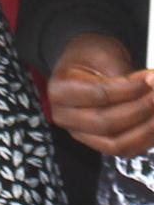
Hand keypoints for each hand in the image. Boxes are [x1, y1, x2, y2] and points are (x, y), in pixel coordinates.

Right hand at [49, 32, 153, 155]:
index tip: (152, 79)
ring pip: (117, 143)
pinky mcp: (98, 143)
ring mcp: (80, 133)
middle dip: (141, 109)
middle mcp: (65, 116)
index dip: (131, 89)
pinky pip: (126, 149)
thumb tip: (153, 85)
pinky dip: (147, 138)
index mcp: (60, 90)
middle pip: (106, 123)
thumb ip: (126, 76)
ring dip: (148, 128)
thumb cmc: (91, 58)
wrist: (83, 65)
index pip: (98, 95)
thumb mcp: (104, 55)